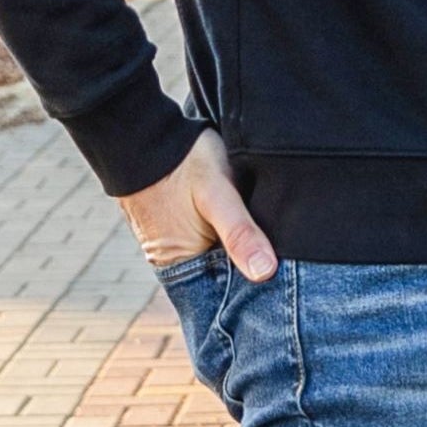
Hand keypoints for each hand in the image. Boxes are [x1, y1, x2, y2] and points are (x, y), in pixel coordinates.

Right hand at [117, 127, 278, 283]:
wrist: (143, 133)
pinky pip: (200, 240)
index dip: (254, 285)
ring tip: (262, 236)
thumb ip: (240, 232)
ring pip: (211, 257)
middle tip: (281, 257)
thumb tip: (266, 273)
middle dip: (246, 268)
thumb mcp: (217, 193)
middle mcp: (170, 262)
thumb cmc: (182, 161)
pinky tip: (239, 222)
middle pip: (218, 276)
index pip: (224, 294)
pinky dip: (219, 236)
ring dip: (233, 251)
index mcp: (180, 266)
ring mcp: (167, 243)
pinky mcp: (168, 224)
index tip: (283, 279)